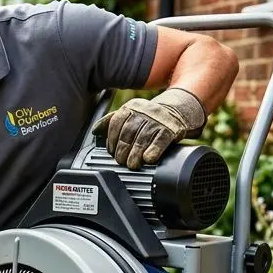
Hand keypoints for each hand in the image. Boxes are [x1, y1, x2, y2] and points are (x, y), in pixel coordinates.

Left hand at [92, 87, 206, 169]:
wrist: (178, 111)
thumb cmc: (150, 118)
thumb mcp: (131, 114)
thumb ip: (113, 121)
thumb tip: (94, 131)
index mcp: (131, 107)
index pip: (117, 122)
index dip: (112, 138)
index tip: (111, 151)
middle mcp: (144, 112)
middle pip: (128, 132)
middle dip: (122, 149)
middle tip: (121, 161)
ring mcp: (158, 120)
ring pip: (142, 138)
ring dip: (135, 154)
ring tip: (132, 165)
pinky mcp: (171, 129)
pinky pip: (160, 141)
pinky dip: (153, 151)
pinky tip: (148, 159)